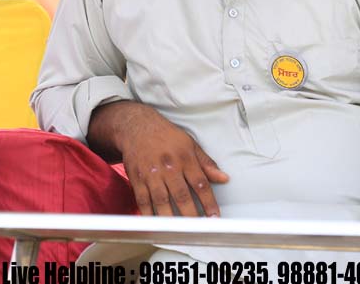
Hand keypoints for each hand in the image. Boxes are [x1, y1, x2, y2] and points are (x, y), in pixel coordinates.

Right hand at [93, 102, 229, 216]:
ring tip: (178, 232)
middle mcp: (168, 167)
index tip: (215, 217)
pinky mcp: (137, 178)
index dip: (209, 202)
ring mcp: (151, 174)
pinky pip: (142, 200)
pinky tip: (155, 224)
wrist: (136, 127)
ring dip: (170, 218)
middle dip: (191, 214)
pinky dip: (148, 214)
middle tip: (198, 229)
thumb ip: (206, 163)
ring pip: (161, 200)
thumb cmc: (165, 136)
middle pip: (181, 195)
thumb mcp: (189, 144)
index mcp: (184, 158)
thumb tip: (224, 178)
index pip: (200, 183)